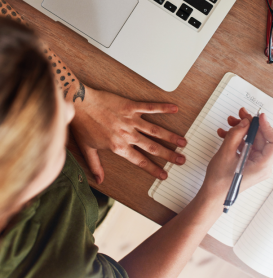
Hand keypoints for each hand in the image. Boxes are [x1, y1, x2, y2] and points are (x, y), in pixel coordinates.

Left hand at [70, 86, 186, 183]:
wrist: (79, 104)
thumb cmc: (82, 125)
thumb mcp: (87, 148)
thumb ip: (95, 165)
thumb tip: (99, 180)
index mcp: (118, 147)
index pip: (140, 161)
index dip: (153, 169)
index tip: (164, 174)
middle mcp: (127, 135)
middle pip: (152, 147)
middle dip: (169, 155)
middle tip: (182, 160)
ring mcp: (131, 120)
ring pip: (155, 130)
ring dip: (170, 137)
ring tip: (183, 141)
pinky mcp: (131, 106)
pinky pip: (150, 108)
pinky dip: (163, 108)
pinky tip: (174, 109)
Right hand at [201, 108, 272, 197]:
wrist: (212, 196)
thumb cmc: (220, 182)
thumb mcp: (226, 153)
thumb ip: (236, 134)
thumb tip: (245, 122)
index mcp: (262, 166)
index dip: (268, 127)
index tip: (259, 117)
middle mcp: (262, 165)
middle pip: (262, 139)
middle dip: (250, 125)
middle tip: (240, 115)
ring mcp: (256, 164)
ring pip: (253, 140)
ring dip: (241, 130)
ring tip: (230, 123)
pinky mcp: (249, 163)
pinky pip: (247, 146)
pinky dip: (237, 139)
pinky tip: (225, 134)